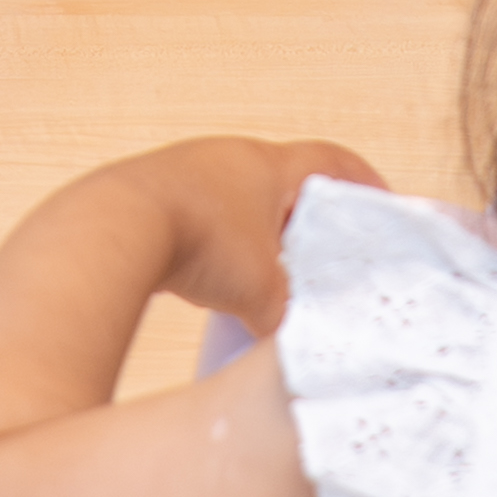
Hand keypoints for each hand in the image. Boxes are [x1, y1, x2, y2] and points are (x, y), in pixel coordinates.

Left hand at [116, 136, 385, 333]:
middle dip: (307, 215)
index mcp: (267, 164)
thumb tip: (288, 339)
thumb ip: (287, 314)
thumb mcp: (261, 290)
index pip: (330, 160)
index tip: (381, 202)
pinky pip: (202, 216)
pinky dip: (219, 244)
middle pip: (284, 181)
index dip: (360, 182)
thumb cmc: (195, 240)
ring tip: (271, 272)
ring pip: (240, 201)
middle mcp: (228, 157)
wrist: (115, 228)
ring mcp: (187, 172)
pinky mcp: (154, 196)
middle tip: (327, 248)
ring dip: (258, 233)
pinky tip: (216, 278)